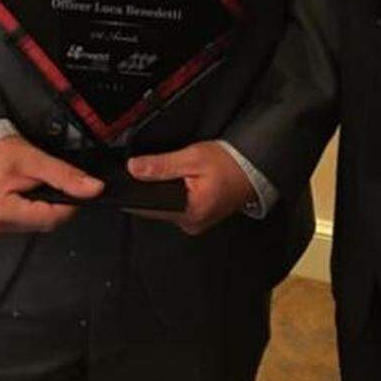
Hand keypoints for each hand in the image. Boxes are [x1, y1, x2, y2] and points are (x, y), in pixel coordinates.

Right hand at [0, 135, 102, 235]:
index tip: (75, 189)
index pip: (51, 218)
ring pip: (38, 224)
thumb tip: (93, 188)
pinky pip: (27, 222)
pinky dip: (34, 209)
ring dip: (44, 207)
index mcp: (2, 211)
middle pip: (45, 223)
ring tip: (34, 185)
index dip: (69, 204)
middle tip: (47, 181)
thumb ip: (66, 175)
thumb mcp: (36, 159)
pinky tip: (28, 194)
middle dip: (54, 204)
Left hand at [125, 141, 255, 235]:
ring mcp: (194, 223)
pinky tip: (178, 183)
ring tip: (170, 174)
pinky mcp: (198, 217)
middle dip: (149, 190)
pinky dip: (173, 195)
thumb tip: (134, 168)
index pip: (148, 207)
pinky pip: (176, 207)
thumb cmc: (228, 164)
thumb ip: (161, 165)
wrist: (253, 169)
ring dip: (161, 193)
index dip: (134, 191)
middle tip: (156, 169)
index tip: (127, 178)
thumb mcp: (192, 157)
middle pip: (156, 208)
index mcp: (189, 212)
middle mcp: (190, 223)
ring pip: (165, 208)